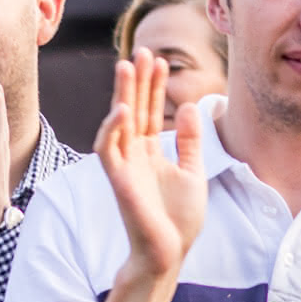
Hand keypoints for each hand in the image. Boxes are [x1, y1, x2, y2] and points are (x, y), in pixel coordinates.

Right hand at [96, 48, 205, 280]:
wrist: (170, 250)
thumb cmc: (180, 219)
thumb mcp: (193, 171)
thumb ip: (190, 140)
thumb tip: (190, 107)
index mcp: (149, 152)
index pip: (149, 111)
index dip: (154, 86)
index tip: (160, 60)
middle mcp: (133, 154)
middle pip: (133, 109)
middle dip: (137, 80)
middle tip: (143, 51)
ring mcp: (123, 165)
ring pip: (117, 122)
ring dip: (121, 94)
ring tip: (128, 66)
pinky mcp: (117, 178)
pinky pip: (107, 148)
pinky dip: (112, 128)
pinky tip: (122, 109)